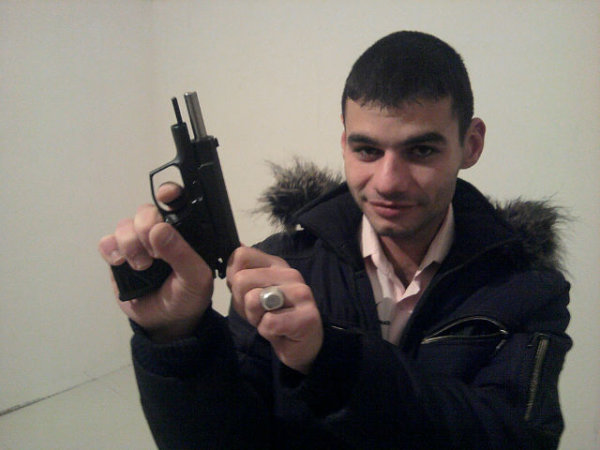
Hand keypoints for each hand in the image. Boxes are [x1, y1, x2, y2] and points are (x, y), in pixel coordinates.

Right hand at [98, 184, 213, 341]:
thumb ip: (182, 254)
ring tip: (142, 266)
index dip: (169, 192)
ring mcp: (137, 243)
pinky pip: (106, 242)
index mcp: (185, 231)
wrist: (166, 322)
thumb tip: (158, 230)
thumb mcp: (196, 278)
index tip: (166, 196)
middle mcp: (159, 231)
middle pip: (145, 211)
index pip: (176, 201)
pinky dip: (111, 250)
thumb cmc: (188, 296)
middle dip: (146, 226)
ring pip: (124, 225)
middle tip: (153, 252)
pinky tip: (121, 263)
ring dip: (130, 243)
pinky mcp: (118, 257)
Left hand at [227, 247, 322, 373]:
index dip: (234, 277)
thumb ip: (240, 273)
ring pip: (253, 299)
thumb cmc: (273, 317)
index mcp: (276, 264)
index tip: (245, 293)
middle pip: (241, 279)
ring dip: (254, 317)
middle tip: (259, 313)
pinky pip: (268, 323)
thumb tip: (233, 249)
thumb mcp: (249, 293)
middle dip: (242, 302)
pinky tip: (279, 332)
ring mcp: (301, 293)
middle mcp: (290, 273)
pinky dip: (267, 332)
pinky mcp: (307, 317)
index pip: (241, 255)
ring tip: (269, 321)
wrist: (301, 346)